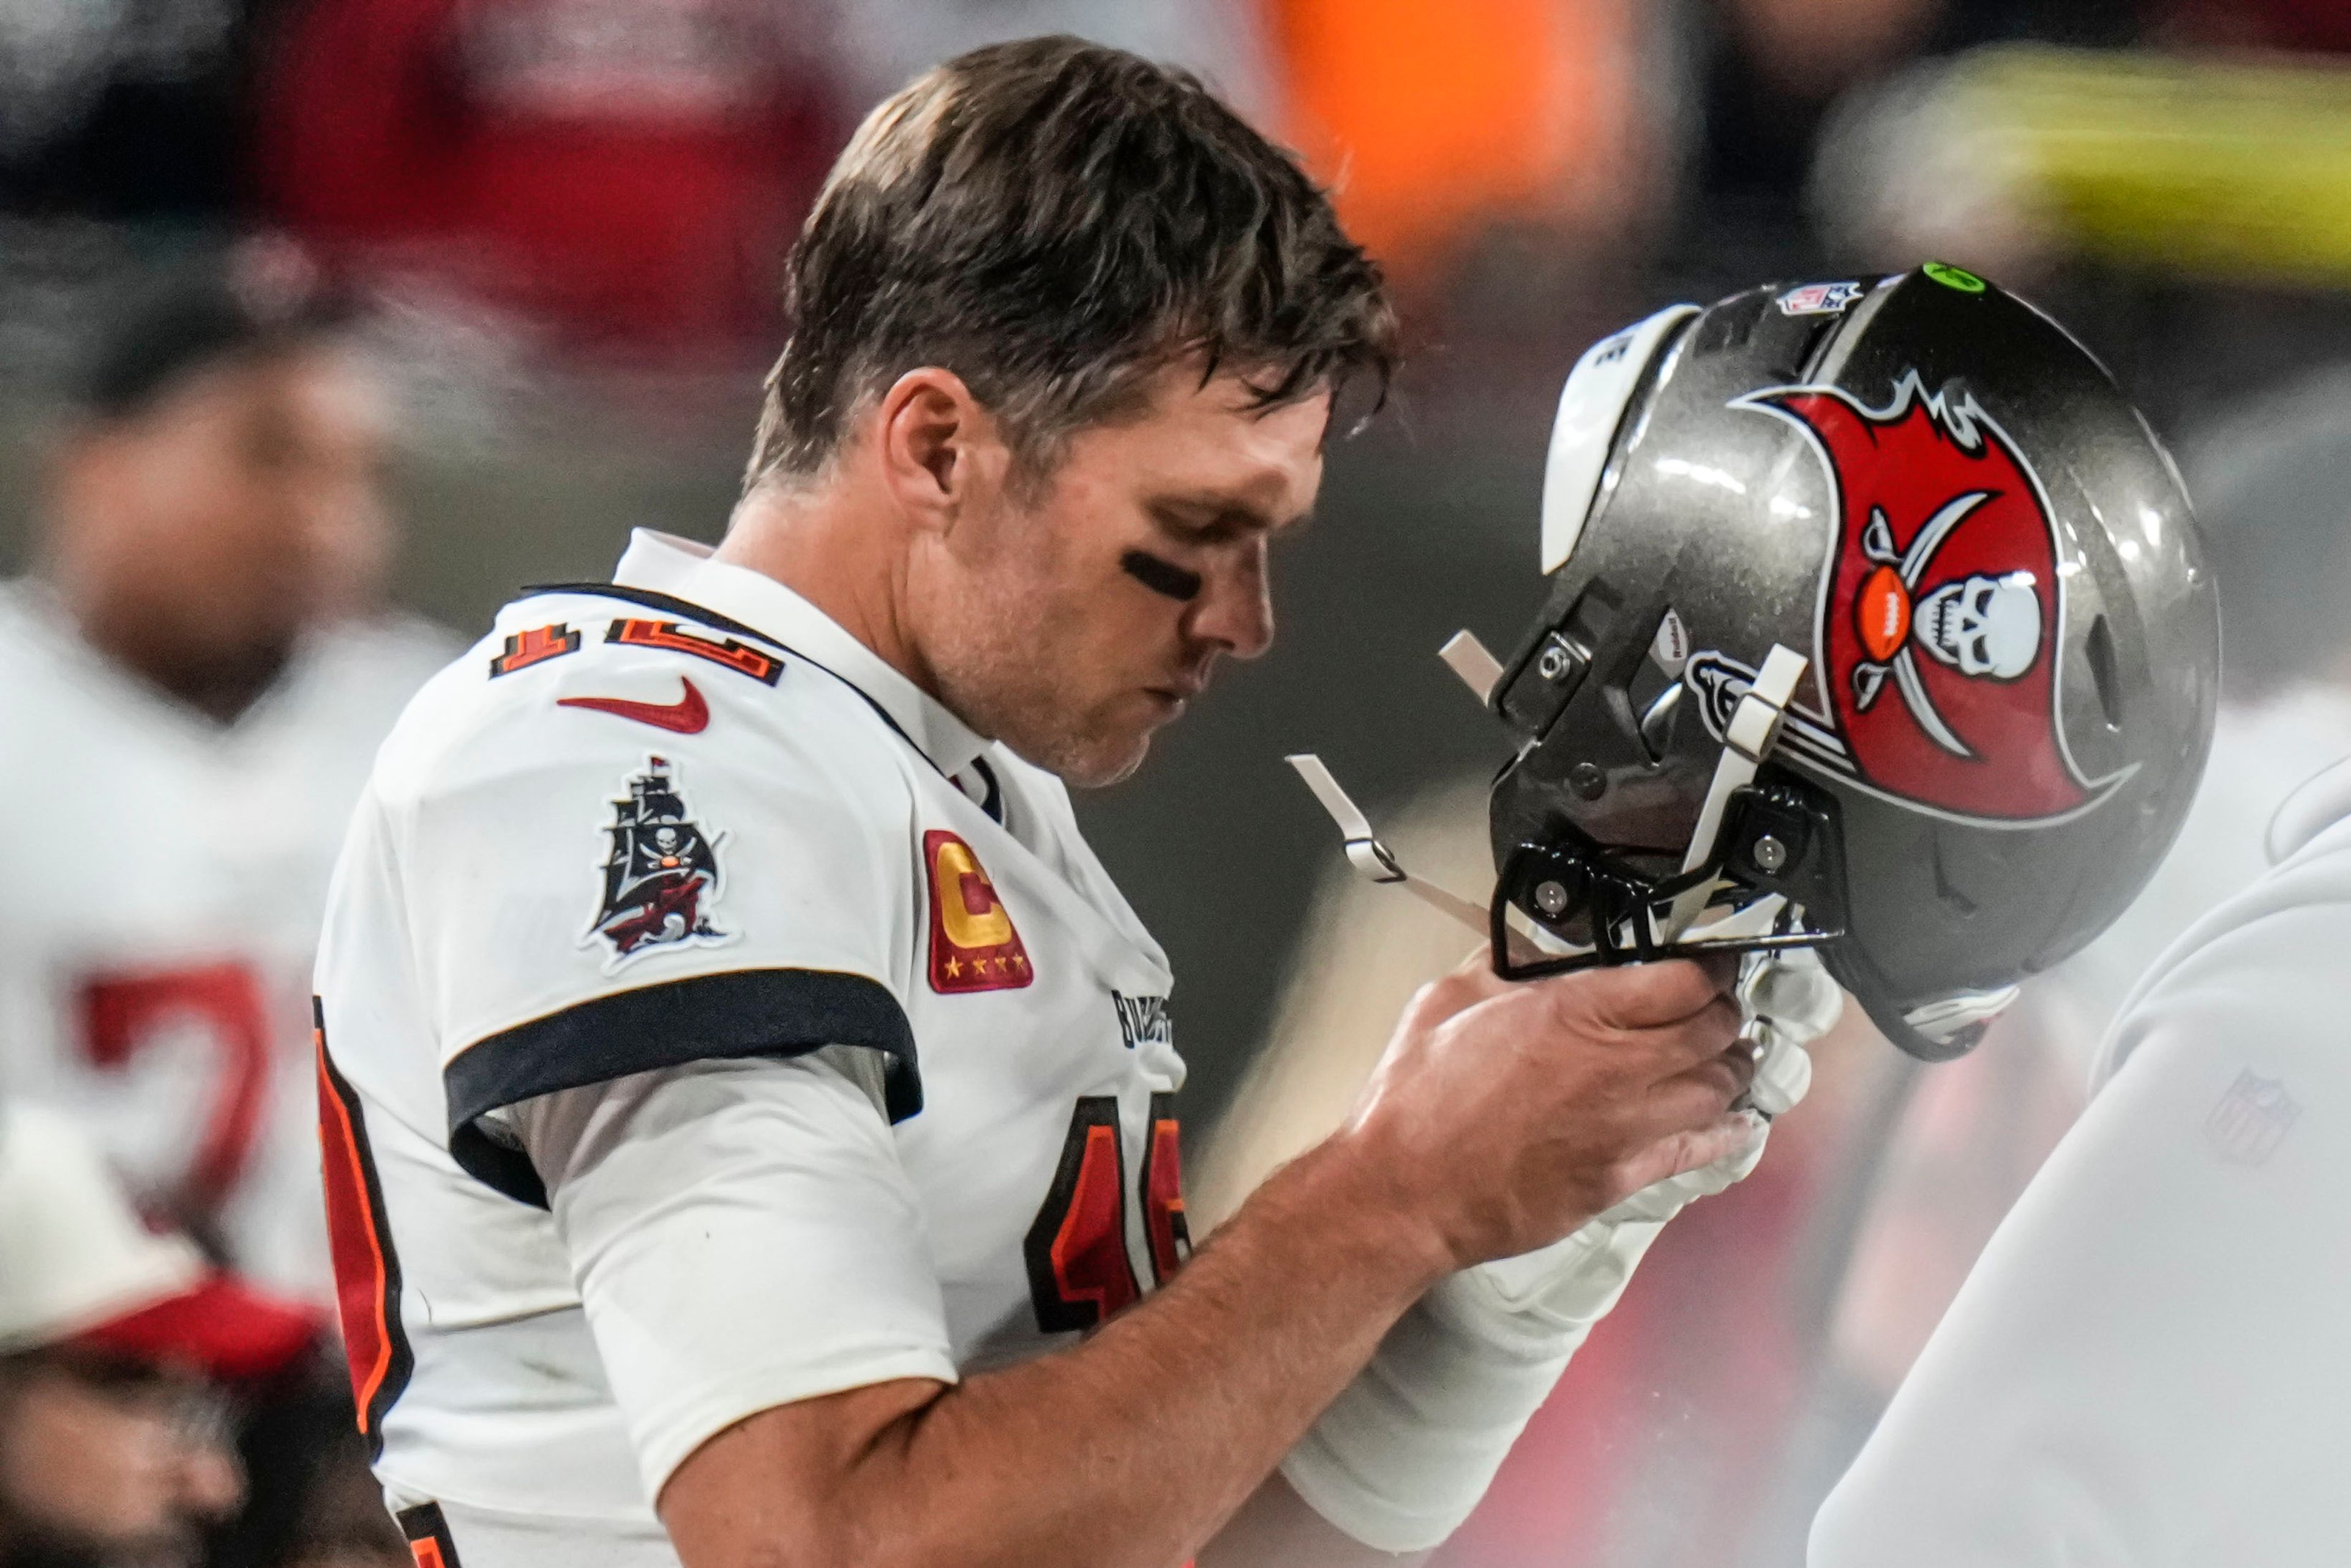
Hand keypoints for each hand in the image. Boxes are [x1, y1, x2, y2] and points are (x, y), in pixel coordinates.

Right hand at [1444, 949, 1840, 1329]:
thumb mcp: (1447, 1000)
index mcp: (1573, 1013)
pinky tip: (1737, 1122)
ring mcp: (1624, 1129)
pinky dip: (1726, 1132)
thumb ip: (1501, 966)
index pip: (1683, 981)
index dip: (1708, 967)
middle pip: (1713, 1031)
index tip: (1707, 964)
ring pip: (1718, 1090)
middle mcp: (1613, 1068)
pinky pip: (1697, 1150)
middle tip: (1715, 1006)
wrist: (1403, 1192)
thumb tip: (1530, 951)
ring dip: (1729, 1067)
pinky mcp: (1620, 1179)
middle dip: (1724, 1012)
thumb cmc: (1415, 1101)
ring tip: (1724, 1056)